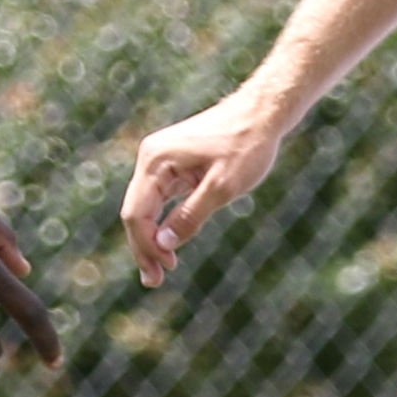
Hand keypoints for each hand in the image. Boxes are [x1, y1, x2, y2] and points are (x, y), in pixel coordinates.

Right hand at [119, 87, 291, 288]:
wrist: (261, 114)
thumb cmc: (246, 146)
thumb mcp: (223, 187)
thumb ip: (191, 216)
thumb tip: (164, 244)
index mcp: (156, 161)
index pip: (136, 213)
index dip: (147, 246)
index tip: (166, 270)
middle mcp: (151, 159)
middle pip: (135, 213)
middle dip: (144, 248)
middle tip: (154, 282)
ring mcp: (159, 161)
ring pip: (145, 208)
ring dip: (151, 239)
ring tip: (159, 271)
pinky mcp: (172, 164)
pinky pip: (159, 199)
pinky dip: (161, 223)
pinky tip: (167, 244)